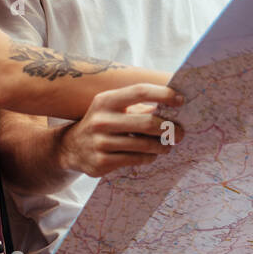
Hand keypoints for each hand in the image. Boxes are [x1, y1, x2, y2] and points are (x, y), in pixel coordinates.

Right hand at [56, 83, 183, 177]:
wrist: (71, 147)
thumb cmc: (103, 123)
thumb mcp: (114, 109)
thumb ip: (139, 106)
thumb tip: (173, 107)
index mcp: (106, 100)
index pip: (140, 91)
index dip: (163, 94)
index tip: (181, 100)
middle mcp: (101, 120)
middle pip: (146, 122)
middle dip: (168, 128)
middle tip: (180, 133)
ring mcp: (100, 142)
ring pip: (143, 145)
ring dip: (161, 146)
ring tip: (167, 146)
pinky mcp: (101, 162)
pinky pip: (135, 159)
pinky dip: (149, 158)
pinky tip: (152, 155)